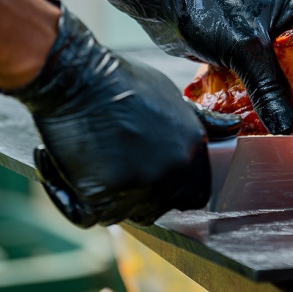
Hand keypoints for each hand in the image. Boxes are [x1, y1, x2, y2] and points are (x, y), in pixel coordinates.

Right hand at [3, 2, 211, 227]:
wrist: (77, 76)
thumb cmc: (123, 83)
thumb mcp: (174, 99)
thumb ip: (202, 123)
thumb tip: (233, 128)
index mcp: (192, 152)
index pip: (195, 193)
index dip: (173, 189)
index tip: (148, 174)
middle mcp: (172, 173)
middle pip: (158, 208)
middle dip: (136, 193)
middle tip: (111, 164)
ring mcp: (138, 188)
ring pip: (122, 214)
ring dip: (104, 195)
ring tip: (86, 158)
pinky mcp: (100, 197)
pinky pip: (84, 215)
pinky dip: (66, 195)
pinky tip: (58, 163)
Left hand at [97, 0, 292, 133]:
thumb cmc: (208, 8)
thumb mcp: (245, 49)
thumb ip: (269, 87)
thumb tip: (287, 127)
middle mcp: (284, 18)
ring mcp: (263, 35)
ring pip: (282, 74)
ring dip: (282, 98)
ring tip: (292, 127)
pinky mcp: (244, 50)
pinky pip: (261, 77)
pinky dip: (262, 96)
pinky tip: (265, 119)